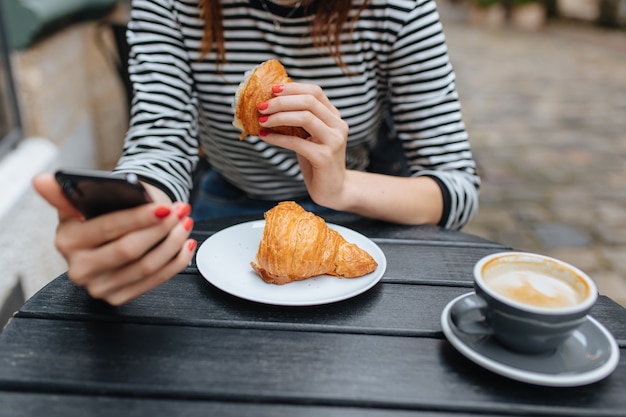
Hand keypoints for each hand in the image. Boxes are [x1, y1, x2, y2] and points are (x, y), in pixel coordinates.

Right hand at [32, 173, 196, 304]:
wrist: (105, 238)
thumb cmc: (97, 215)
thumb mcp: (80, 201)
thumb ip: (63, 192)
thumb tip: (40, 180)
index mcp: (67, 241)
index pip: (108, 228)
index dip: (139, 217)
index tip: (165, 207)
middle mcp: (79, 269)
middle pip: (129, 250)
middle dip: (160, 229)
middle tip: (180, 212)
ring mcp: (99, 287)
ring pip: (146, 267)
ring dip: (173, 243)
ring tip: (185, 222)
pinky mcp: (117, 298)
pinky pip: (154, 281)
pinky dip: (176, 262)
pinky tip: (186, 244)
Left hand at [257, 82, 349, 207]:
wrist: (333, 190)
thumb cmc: (317, 162)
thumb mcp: (310, 137)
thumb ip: (299, 121)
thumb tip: (270, 104)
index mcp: (335, 117)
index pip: (315, 92)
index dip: (293, 88)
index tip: (272, 90)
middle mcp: (338, 126)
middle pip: (309, 101)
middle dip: (282, 101)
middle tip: (261, 106)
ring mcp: (333, 141)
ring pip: (305, 117)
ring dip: (279, 116)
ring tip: (262, 120)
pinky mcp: (324, 157)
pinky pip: (296, 142)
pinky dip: (277, 138)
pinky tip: (264, 137)